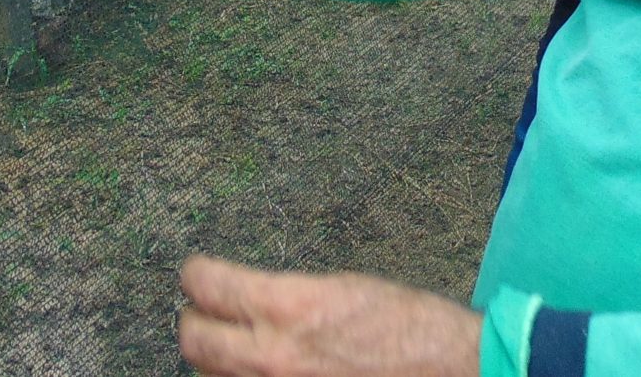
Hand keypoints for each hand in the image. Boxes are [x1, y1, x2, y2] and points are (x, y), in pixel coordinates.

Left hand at [177, 256, 478, 376]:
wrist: (447, 370)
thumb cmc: (407, 326)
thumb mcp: (341, 287)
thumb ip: (286, 296)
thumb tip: (247, 299)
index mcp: (288, 306)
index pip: (207, 284)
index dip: (195, 274)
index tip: (196, 274)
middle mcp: (272, 355)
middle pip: (193, 339)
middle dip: (194, 321)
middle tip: (203, 312)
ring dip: (216, 361)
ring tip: (232, 349)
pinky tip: (260, 371)